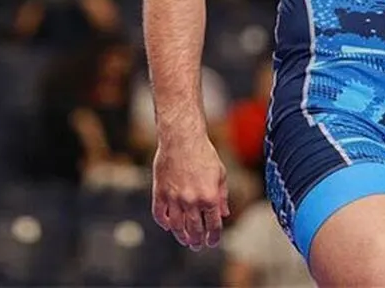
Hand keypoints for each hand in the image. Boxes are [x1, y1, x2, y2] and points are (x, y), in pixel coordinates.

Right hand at [152, 131, 229, 250]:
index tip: (212, 242)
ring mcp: (174, 197)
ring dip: (181, 236)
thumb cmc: (204, 153)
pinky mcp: (160, 192)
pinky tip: (168, 226)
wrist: (182, 138)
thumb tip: (224, 214)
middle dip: (197, 241)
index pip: (213, 226)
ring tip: (184, 240)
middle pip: (194, 230)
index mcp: (209, 197)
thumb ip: (222, 196)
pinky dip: (163, 223)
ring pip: (176, 226)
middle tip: (197, 245)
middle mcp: (191, 201)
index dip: (213, 237)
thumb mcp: (220, 174)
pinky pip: (159, 214)